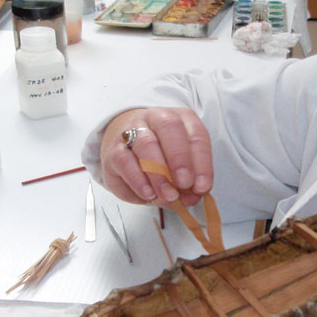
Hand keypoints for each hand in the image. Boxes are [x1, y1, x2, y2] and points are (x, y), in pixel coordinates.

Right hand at [92, 107, 213, 206]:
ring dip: (159, 174)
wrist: (127, 147)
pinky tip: (148, 194)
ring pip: (145, 144)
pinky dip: (138, 181)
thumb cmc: (162, 157)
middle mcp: (155, 118)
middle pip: (169, 128)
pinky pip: (124, 162)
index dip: (202, 162)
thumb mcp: (182, 167)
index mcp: (181, 118)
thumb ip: (189, 182)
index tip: (203, 186)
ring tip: (169, 195)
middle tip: (185, 184)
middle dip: (180, 158)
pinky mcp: (114, 151)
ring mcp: (132, 131)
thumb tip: (192, 198)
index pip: (196, 134)